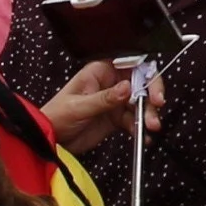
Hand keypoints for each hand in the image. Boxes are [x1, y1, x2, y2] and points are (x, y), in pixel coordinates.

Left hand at [40, 60, 155, 152]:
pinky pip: (133, 120)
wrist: (49, 140)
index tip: (153, 89)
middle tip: (156, 107)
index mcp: (100, 72)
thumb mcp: (80, 106)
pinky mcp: (115, 118)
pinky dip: (140, 129)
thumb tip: (127, 88)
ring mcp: (114, 102)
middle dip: (151, 96)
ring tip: (149, 127)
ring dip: (147, 115)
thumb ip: (104, 98)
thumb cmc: (56, 116)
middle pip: (141, 84)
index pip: (131, 65)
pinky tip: (143, 136)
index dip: (146, 74)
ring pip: (140, 104)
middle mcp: (110, 84)